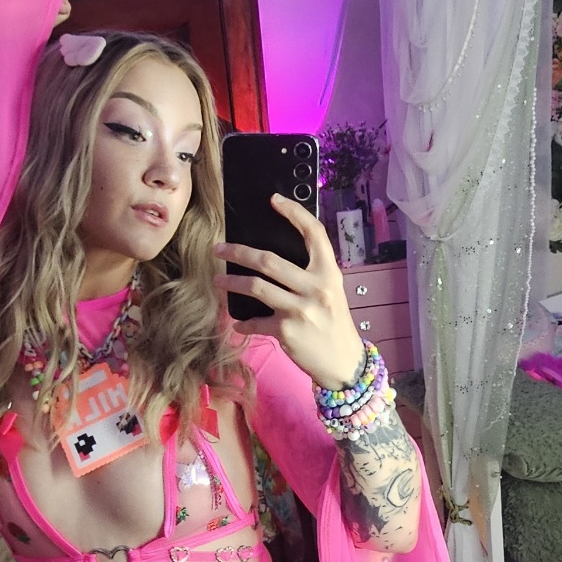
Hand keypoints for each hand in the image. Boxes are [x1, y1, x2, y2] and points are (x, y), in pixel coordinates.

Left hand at [214, 195, 364, 391]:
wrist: (343, 361)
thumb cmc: (333, 322)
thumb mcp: (329, 292)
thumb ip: (309, 273)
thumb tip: (270, 259)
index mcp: (329, 272)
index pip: (313, 233)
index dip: (294, 212)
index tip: (274, 200)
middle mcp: (316, 288)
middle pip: (269, 260)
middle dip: (238, 252)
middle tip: (219, 249)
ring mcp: (301, 310)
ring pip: (256, 287)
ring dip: (231, 282)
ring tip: (218, 281)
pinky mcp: (287, 332)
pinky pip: (256, 323)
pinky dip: (243, 323)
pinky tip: (239, 323)